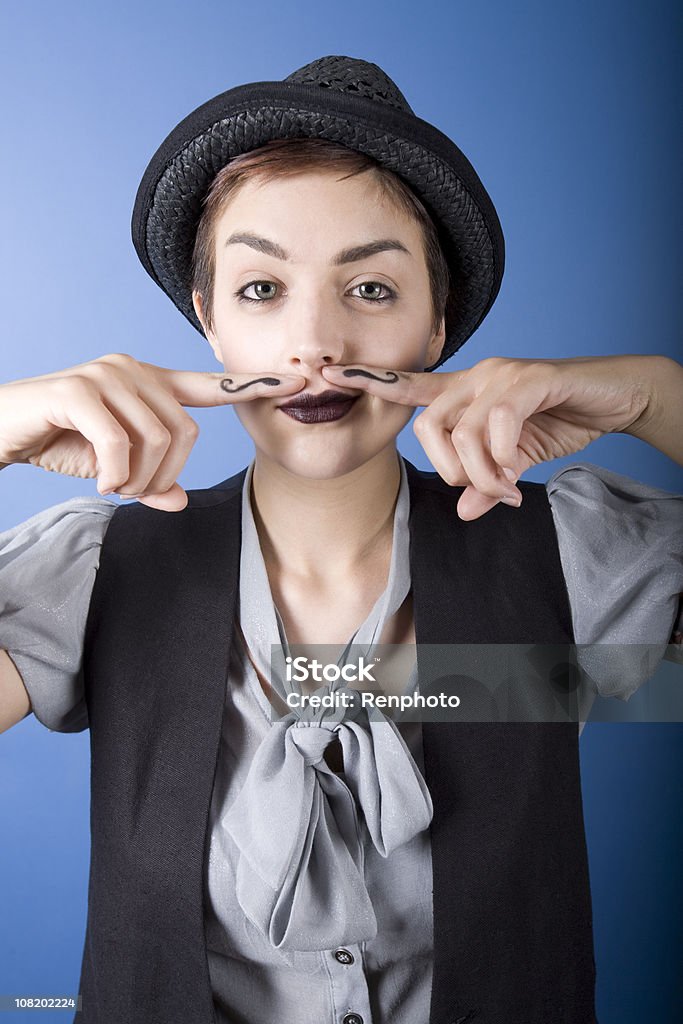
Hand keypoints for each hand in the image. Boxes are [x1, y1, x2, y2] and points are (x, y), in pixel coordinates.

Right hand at [0, 353, 304, 511]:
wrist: (0, 432)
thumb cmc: (58, 442)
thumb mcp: (115, 468)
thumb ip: (151, 480)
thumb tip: (180, 500)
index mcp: (150, 384)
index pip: (210, 384)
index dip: (252, 386)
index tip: (296, 382)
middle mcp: (133, 370)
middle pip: (187, 433)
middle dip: (163, 474)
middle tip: (132, 489)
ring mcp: (106, 375)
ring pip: (158, 440)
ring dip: (138, 480)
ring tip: (114, 484)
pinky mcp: (78, 390)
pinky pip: (121, 443)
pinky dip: (116, 475)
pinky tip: (103, 482)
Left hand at [322, 354, 652, 519]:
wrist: (614, 398)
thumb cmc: (561, 421)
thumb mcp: (516, 462)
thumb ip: (487, 484)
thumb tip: (464, 510)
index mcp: (465, 392)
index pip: (409, 386)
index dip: (372, 382)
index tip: (334, 377)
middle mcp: (475, 377)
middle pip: (427, 428)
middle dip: (450, 470)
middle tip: (481, 490)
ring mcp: (500, 375)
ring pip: (462, 432)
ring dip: (481, 474)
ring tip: (505, 488)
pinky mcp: (529, 379)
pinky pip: (497, 424)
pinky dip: (503, 458)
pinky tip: (516, 471)